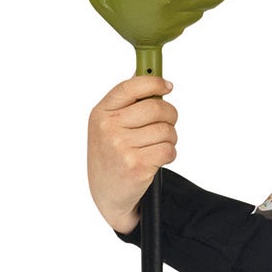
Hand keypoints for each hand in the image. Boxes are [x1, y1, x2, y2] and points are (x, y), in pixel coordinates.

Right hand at [88, 74, 177, 234]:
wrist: (106, 192)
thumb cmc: (111, 155)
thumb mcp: (107, 126)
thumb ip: (126, 103)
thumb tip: (151, 78)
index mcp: (101, 113)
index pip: (131, 87)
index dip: (154, 82)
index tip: (168, 86)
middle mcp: (108, 128)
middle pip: (156, 107)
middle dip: (170, 115)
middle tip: (168, 122)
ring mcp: (122, 147)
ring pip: (166, 130)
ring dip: (170, 138)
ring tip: (157, 145)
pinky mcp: (137, 166)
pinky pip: (169, 150)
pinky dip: (170, 154)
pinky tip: (157, 158)